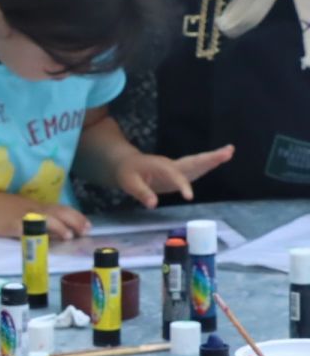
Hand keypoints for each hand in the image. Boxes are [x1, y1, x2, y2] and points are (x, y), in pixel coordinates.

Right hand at [0, 191, 89, 239]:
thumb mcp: (18, 212)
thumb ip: (35, 220)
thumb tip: (54, 231)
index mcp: (34, 204)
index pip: (59, 208)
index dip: (75, 216)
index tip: (87, 224)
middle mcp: (32, 208)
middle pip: (59, 211)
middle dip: (75, 220)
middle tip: (87, 229)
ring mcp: (23, 215)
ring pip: (49, 217)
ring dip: (63, 225)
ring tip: (73, 235)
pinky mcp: (14, 223)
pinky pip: (32, 226)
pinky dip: (44, 231)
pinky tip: (49, 236)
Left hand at [111, 146, 233, 208]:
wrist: (127, 162)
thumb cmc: (127, 172)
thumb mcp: (129, 183)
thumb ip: (142, 193)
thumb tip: (153, 205)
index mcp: (161, 167)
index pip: (175, 177)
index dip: (182, 186)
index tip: (189, 197)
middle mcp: (172, 165)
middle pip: (193, 162)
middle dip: (210, 158)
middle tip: (228, 151)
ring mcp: (176, 168)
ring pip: (196, 163)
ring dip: (212, 159)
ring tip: (229, 152)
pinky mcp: (179, 172)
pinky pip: (195, 168)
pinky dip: (207, 165)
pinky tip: (219, 161)